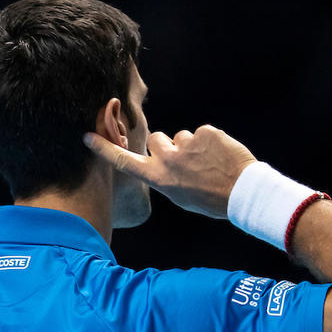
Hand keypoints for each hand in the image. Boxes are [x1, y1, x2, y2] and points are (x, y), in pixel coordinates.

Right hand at [83, 125, 257, 218]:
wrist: (243, 193)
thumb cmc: (210, 199)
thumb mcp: (179, 195)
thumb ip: (164, 176)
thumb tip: (161, 162)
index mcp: (158, 178)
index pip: (125, 161)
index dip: (105, 149)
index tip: (88, 137)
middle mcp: (167, 160)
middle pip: (156, 139)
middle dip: (168, 145)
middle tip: (187, 161)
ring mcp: (186, 144)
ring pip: (182, 136)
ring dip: (193, 145)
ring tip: (209, 163)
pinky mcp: (205, 132)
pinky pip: (203, 132)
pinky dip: (212, 141)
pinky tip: (221, 156)